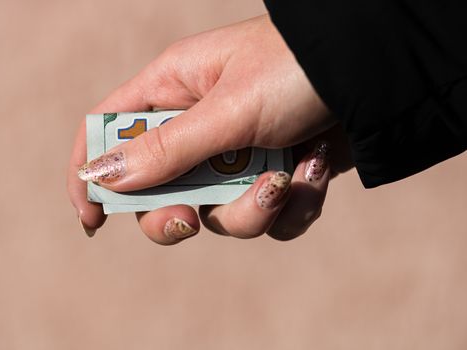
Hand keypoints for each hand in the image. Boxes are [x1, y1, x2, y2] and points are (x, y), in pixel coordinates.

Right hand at [68, 15, 345, 242]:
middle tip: (192, 218)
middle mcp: (200, 126)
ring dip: (252, 209)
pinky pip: (267, 219)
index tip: (92, 219)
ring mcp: (238, 155)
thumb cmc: (297, 70)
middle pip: (158, 191)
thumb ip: (166, 150)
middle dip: (176, 214)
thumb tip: (103, 178)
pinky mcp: (275, 176)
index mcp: (174, 90)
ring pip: (219, 214)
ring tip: (286, 177)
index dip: (91, 172)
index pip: (109, 129)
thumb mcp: (227, 110)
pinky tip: (315, 169)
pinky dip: (293, 207)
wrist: (377, 76)